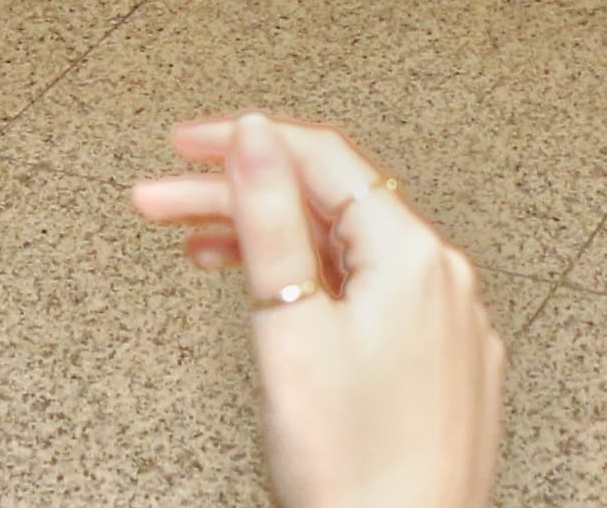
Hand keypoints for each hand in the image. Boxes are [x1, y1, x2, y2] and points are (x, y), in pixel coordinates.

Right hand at [133, 115, 505, 507]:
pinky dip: (313, 285)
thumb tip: (256, 136)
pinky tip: (271, 298)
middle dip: (238, 196)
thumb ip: (270, 220)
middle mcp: (441, 280)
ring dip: (270, 241)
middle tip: (161, 201)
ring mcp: (445, 327)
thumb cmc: (351, 469)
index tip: (184, 144)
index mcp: (413, 255)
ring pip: (347, 254)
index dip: (245, 141)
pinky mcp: (437, 369)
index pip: (323, 157)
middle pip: (329, 206)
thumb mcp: (289, 327)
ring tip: (195, 247)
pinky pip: (370, 298)